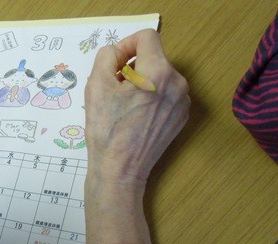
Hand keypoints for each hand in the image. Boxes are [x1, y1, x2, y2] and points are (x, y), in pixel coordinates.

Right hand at [84, 29, 189, 243]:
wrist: (120, 172)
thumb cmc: (106, 131)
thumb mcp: (96, 86)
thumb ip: (106, 57)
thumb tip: (116, 54)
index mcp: (159, 72)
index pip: (146, 37)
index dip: (125, 45)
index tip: (113, 65)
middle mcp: (178, 83)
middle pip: (153, 58)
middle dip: (131, 68)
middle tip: (113, 91)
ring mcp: (182, 102)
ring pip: (159, 77)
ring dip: (140, 84)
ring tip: (122, 107)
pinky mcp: (180, 118)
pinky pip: (165, 96)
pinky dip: (149, 99)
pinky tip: (134, 119)